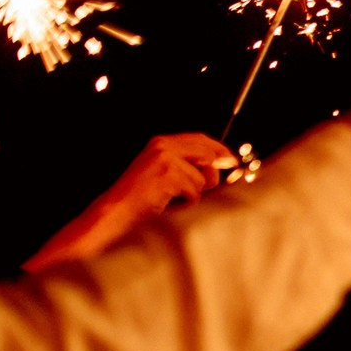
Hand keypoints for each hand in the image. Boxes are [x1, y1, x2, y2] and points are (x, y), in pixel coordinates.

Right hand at [22, 134, 236, 270]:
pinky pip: (195, 192)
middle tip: (206, 188)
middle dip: (211, 175)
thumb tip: (221, 166)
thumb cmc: (143, 198)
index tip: (232, 160)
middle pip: (207, 155)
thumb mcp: (165, 175)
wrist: (118, 211)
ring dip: (194, 194)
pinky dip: (187, 202)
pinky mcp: (168, 174)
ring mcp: (166, 159)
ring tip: (172, 199)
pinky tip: (168, 203)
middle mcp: (164, 145)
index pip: (200, 139)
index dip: (218, 150)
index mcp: (162, 142)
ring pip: (203, 178)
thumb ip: (188, 165)